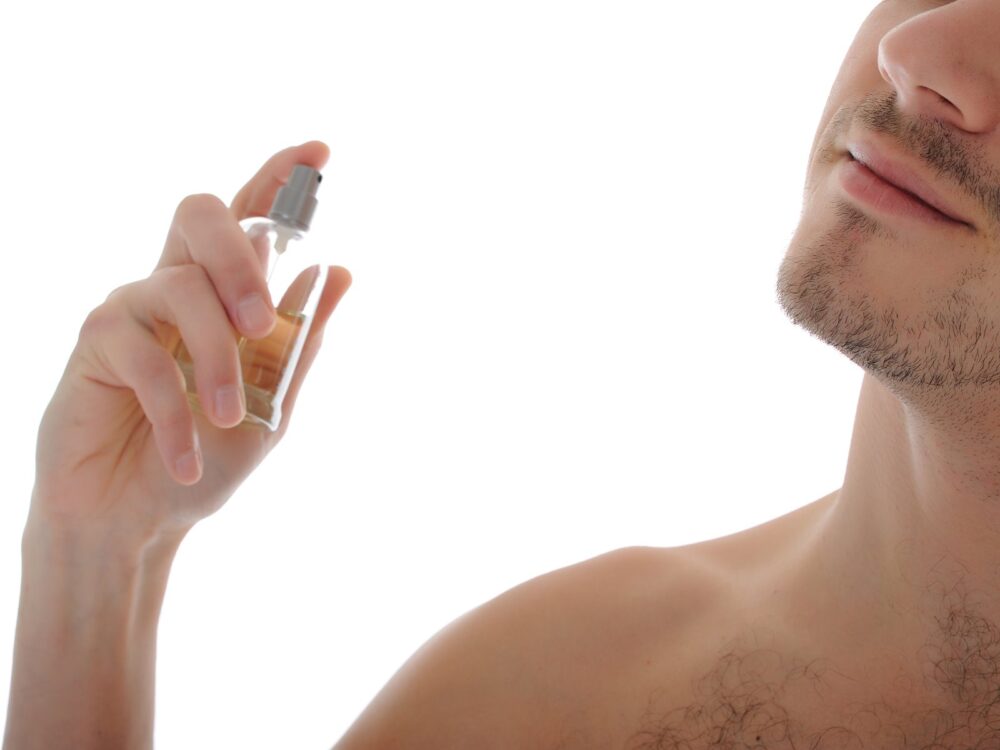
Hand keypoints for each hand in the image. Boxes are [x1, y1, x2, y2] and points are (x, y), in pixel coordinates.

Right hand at [29, 141, 351, 545]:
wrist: (139, 522)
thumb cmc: (208, 459)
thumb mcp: (273, 405)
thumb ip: (300, 341)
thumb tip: (336, 269)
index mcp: (227, 296)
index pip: (250, 219)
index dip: (279, 179)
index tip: (320, 151)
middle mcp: (179, 286)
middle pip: (202, 214)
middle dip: (242, 256)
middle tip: (262, 321)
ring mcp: (133, 308)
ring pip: (181, 288)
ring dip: (217, 359)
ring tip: (230, 417)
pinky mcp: (95, 342)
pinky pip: (143, 354)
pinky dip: (175, 410)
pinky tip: (187, 457)